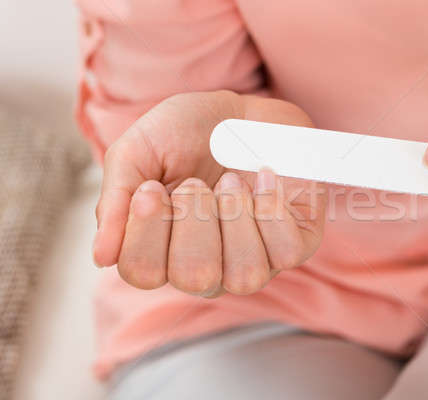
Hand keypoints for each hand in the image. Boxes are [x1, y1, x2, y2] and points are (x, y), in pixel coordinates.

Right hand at [93, 91, 325, 295]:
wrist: (243, 111)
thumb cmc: (187, 134)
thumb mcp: (138, 152)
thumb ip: (115, 201)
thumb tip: (101, 257)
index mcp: (163, 252)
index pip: (143, 273)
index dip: (146, 230)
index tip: (151, 187)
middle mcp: (208, 266)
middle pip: (195, 277)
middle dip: (193, 218)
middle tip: (194, 181)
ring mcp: (253, 260)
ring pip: (245, 275)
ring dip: (234, 216)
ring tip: (228, 181)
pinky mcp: (293, 244)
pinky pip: (287, 253)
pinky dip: (272, 208)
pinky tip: (261, 178)